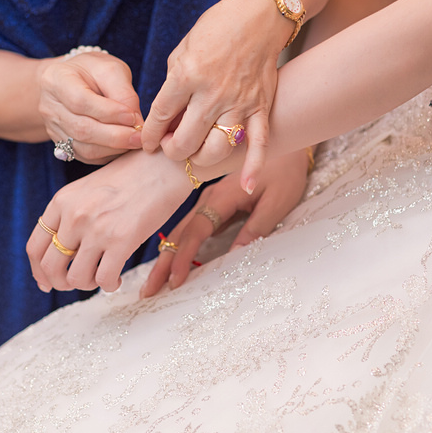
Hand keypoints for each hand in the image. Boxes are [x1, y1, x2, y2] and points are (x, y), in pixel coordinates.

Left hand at [27, 149, 195, 292]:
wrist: (165, 163)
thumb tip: (64, 250)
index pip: (35, 247)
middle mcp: (74, 214)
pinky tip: (118, 278)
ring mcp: (97, 228)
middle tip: (79, 283)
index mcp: (62, 201)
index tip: (48, 282)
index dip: (39, 271)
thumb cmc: (133, 175)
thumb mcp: (90, 188)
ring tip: (102, 276)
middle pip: (51, 267)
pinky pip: (104, 279)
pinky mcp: (122, 240)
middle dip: (62, 283)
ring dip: (88, 285)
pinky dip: (110, 285)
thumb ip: (72, 214)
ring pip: (76, 278)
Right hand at [38, 50, 142, 163]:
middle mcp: (49, 107)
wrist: (75, 81)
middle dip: (115, 136)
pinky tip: (123, 146)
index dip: (109, 112)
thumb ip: (123, 93)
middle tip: (140, 137)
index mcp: (56, 79)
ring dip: (113, 148)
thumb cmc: (94, 71)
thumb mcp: (110, 69)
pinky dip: (108, 154)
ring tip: (135, 142)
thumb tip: (136, 122)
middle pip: (81, 129)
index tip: (133, 116)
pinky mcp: (62, 144)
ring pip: (83, 148)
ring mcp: (53, 128)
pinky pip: (86, 157)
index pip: (80, 101)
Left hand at [140, 0, 288, 192]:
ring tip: (194, 152)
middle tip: (169, 147)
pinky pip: (258, 143)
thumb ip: (173, 84)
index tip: (146, 143)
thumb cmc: (216, 29)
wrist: (258, 15)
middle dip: (171, 151)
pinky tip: (245, 185)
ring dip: (200, 158)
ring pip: (216, 148)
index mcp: (187, 75)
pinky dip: (253, 167)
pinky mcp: (261, 107)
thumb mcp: (182, 50)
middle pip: (185, 140)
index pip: (161, 116)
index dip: (149, 135)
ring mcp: (239, 102)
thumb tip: (167, 117)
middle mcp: (212, 92)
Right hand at [140, 149, 310, 297]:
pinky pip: (191, 227)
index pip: (196, 231)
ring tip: (152, 282)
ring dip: (166, 256)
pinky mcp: (214, 203)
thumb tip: (235, 256)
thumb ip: (256, 227)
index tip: (174, 281)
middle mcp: (209, 198)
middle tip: (147, 291)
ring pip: (181, 231)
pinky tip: (171, 261)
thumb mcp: (278, 201)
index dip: (183, 257)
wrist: (282, 141)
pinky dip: (178, 246)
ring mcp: (209, 200)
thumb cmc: (284, 172)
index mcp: (223, 196)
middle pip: (179, 233)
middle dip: (162, 263)